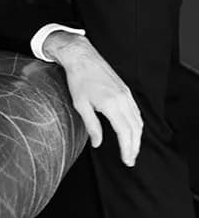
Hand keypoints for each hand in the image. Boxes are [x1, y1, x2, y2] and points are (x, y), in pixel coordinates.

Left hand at [42, 31, 142, 166]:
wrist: (82, 57)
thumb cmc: (79, 80)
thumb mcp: (81, 105)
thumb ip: (92, 126)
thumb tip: (98, 143)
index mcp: (112, 105)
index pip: (125, 132)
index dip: (127, 148)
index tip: (127, 160)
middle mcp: (123, 100)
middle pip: (135, 129)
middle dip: (134, 146)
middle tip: (130, 160)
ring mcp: (126, 94)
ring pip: (138, 120)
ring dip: (137, 137)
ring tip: (132, 149)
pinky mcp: (126, 90)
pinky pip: (136, 111)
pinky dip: (137, 124)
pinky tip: (133, 131)